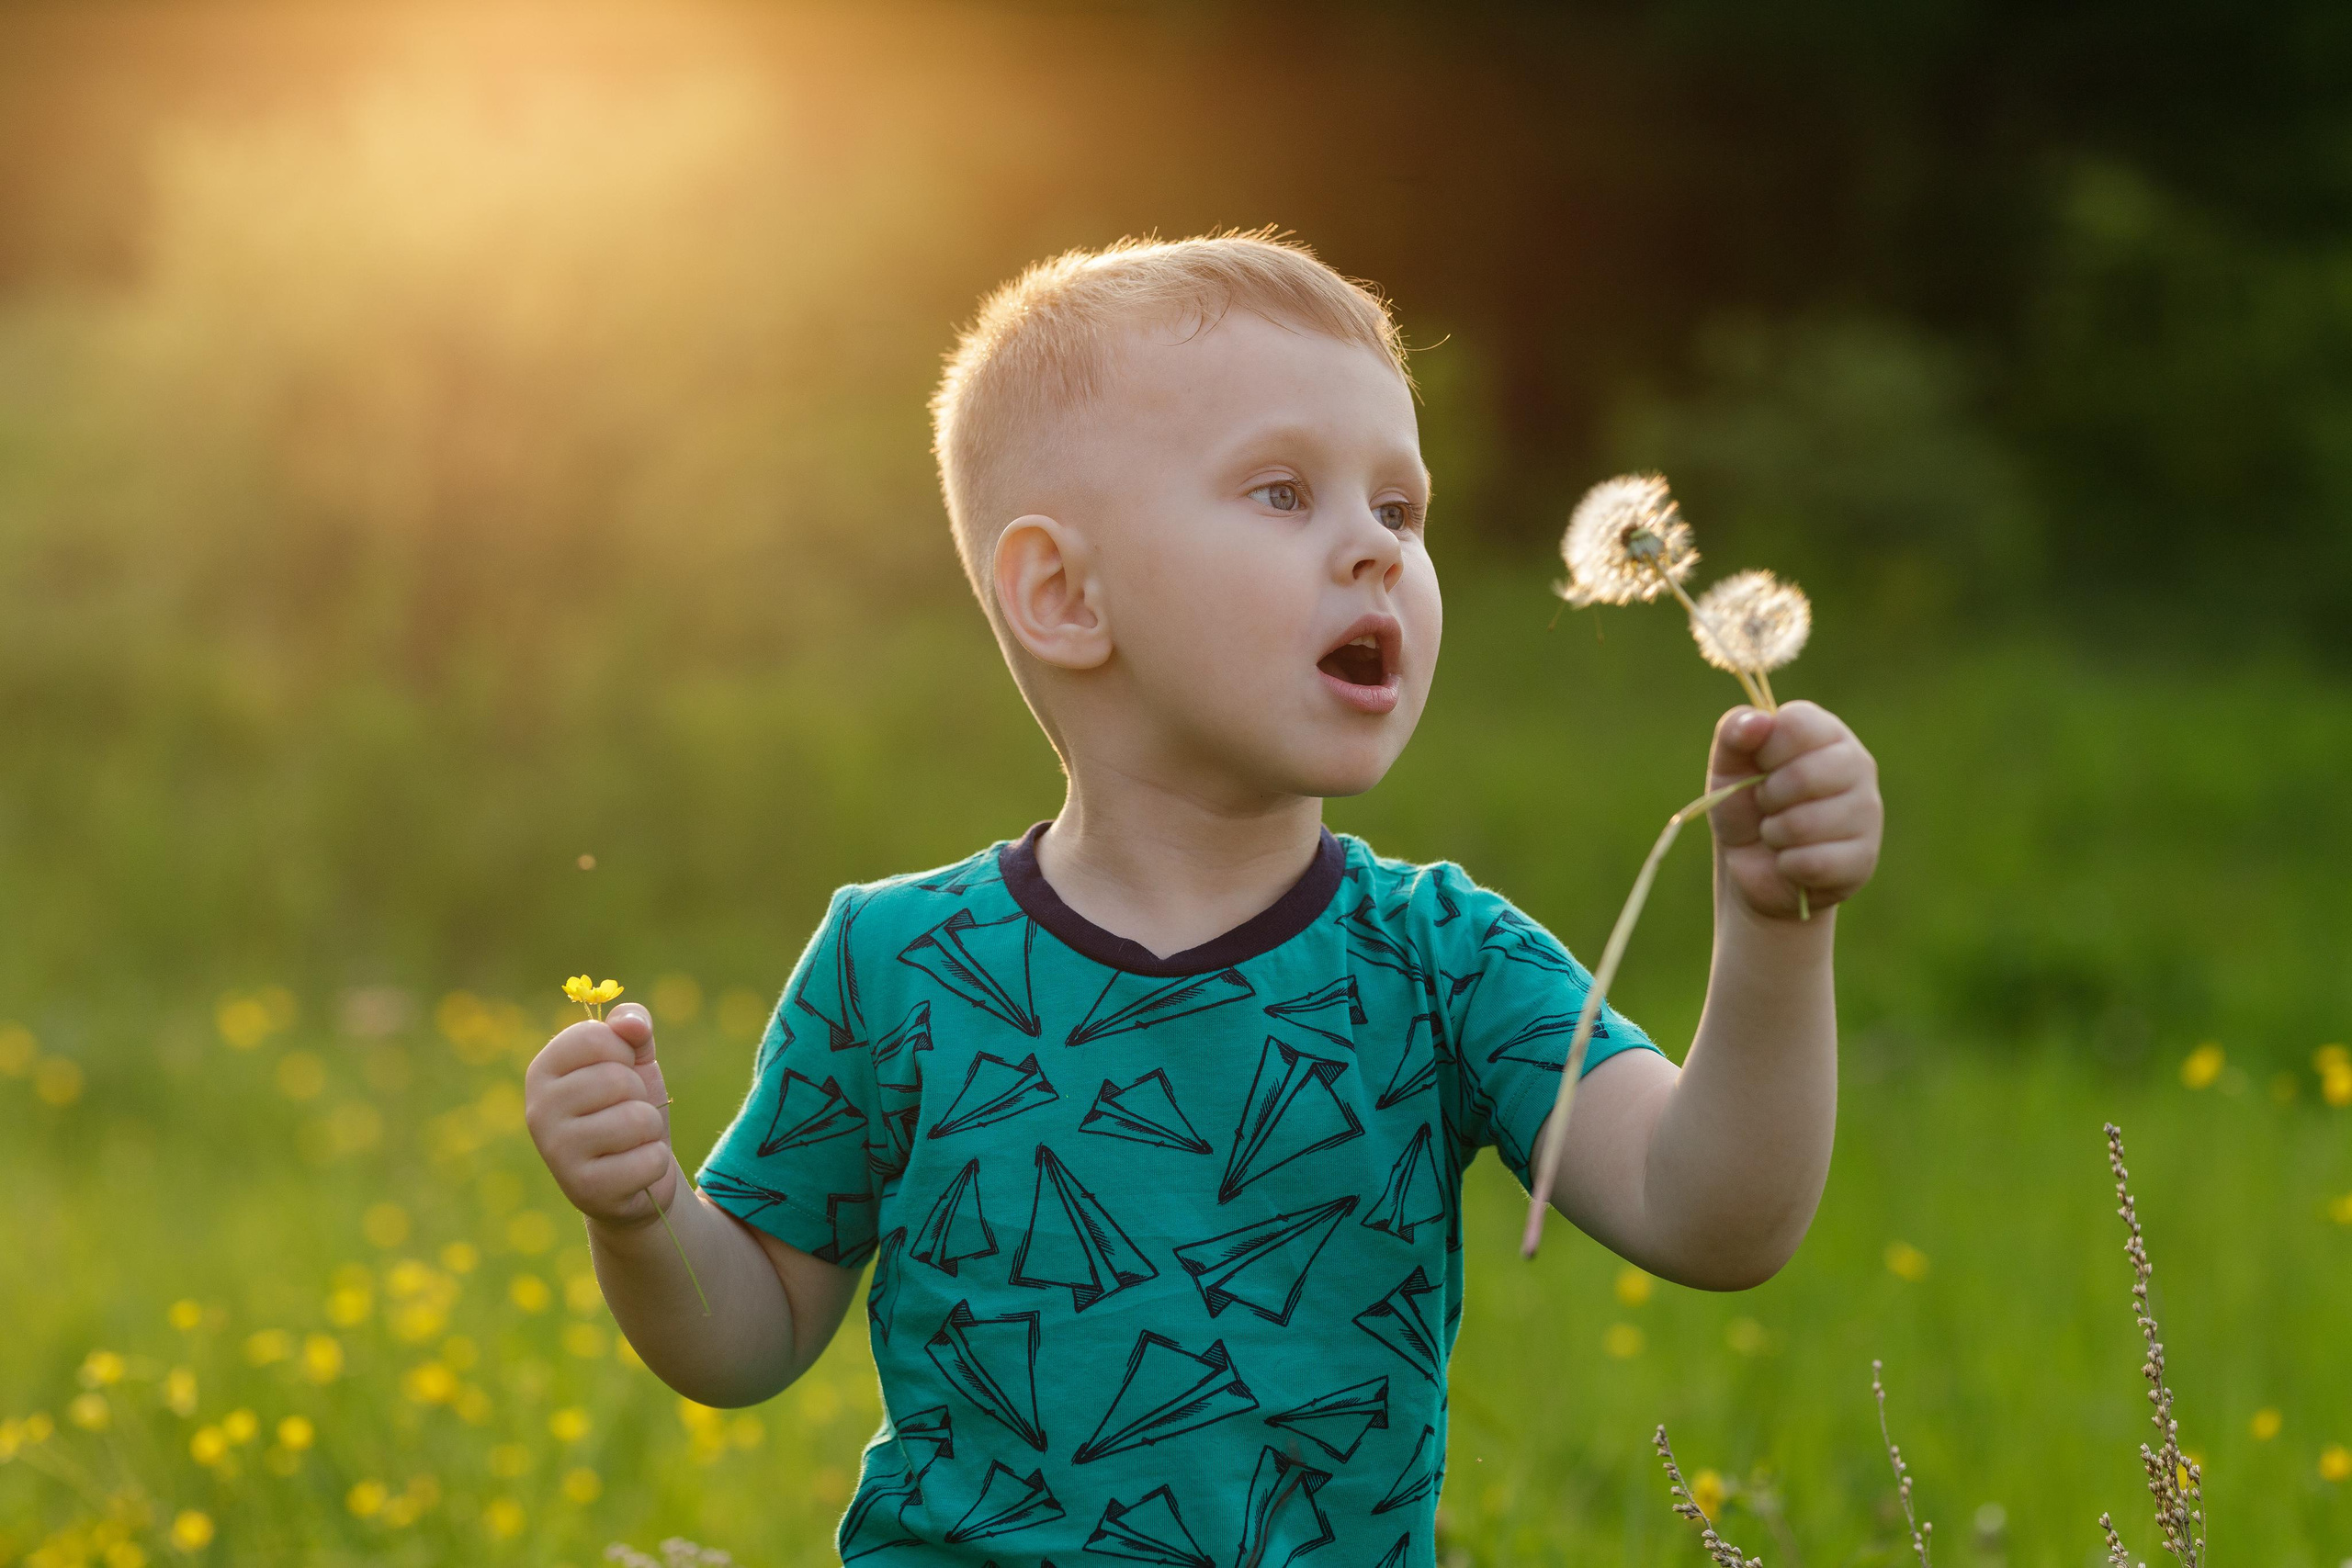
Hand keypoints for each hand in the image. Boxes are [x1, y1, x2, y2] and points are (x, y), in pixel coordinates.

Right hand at [524, 1002, 676, 1228]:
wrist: (634, 1175)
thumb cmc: (627, 1107)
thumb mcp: (634, 1058)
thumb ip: (633, 1025)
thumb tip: (633, 1025)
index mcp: (543, 1070)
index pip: (595, 1037)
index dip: (624, 1052)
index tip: (617, 1071)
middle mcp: (538, 1109)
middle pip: (618, 1079)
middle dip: (639, 1095)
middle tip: (624, 1113)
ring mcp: (556, 1151)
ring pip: (638, 1119)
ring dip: (649, 1129)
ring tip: (630, 1141)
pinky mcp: (584, 1188)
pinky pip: (649, 1160)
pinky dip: (655, 1162)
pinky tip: (632, 1171)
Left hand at [1704, 700, 1881, 919]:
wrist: (1753, 868)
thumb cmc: (1745, 807)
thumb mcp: (1728, 767)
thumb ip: (1734, 733)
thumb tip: (1758, 720)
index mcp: (1826, 732)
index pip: (1797, 725)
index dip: (1766, 751)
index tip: (1761, 766)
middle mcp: (1857, 764)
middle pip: (1804, 776)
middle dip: (1768, 797)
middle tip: (1769, 805)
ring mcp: (1867, 811)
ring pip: (1804, 824)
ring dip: (1775, 834)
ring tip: (1780, 833)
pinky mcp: (1864, 857)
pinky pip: (1812, 863)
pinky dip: (1787, 865)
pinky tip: (1794, 861)